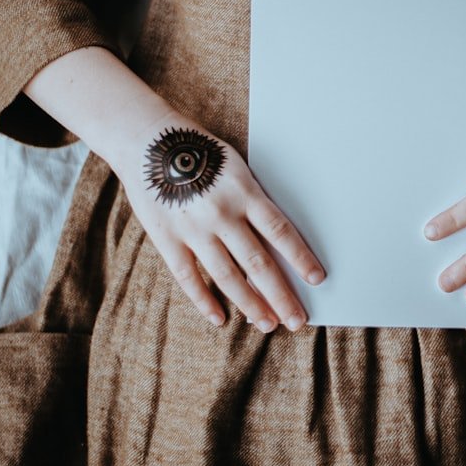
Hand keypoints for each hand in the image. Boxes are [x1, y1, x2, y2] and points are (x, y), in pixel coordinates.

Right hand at [114, 110, 326, 331]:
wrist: (148, 141)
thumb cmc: (200, 152)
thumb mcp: (237, 168)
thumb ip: (254, 201)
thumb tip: (278, 241)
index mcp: (244, 192)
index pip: (280, 232)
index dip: (300, 258)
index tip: (317, 279)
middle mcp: (221, 214)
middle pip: (258, 262)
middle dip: (281, 295)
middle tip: (297, 320)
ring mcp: (193, 229)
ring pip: (227, 276)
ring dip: (250, 304)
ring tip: (267, 324)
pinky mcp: (167, 239)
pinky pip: (188, 277)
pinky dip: (204, 300)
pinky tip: (220, 318)